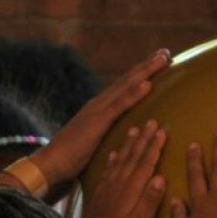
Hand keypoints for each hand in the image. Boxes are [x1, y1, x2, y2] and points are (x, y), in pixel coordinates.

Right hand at [28, 49, 171, 197]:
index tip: (158, 64)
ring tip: (163, 58)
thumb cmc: (70, 162)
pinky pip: (119, 106)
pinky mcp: (96, 122)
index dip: (141, 75)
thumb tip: (119, 139)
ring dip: (145, 72)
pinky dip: (134, 94)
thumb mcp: (94, 145)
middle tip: (166, 52)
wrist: (50, 166)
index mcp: (99, 110)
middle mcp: (99, 105)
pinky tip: (148, 84)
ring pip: (126, 86)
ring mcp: (97, 111)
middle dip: (147, 66)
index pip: (124, 88)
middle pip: (127, 81)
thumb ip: (105, 137)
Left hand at [80, 121, 167, 217]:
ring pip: (120, 159)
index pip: (146, 163)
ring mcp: (108, 187)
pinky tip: (113, 152)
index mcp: (132, 190)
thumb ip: (150, 201)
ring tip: (134, 128)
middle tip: (151, 121)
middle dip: (144, 139)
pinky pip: (107, 170)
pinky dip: (112, 159)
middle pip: (133, 157)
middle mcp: (119, 184)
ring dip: (128, 144)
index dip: (154, 146)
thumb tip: (160, 177)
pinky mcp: (99, 194)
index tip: (162, 130)